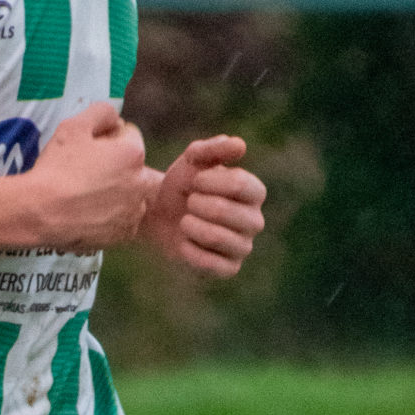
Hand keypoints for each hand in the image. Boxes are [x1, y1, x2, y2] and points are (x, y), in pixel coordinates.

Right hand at [24, 102, 155, 250]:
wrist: (39, 212)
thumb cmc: (56, 168)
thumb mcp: (73, 126)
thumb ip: (100, 112)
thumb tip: (114, 116)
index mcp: (133, 153)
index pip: (129, 135)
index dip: (107, 137)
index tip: (88, 147)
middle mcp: (141, 183)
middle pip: (133, 166)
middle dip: (116, 165)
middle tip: (86, 171)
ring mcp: (133, 212)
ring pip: (130, 194)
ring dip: (116, 191)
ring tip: (85, 194)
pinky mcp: (123, 235)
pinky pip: (122, 220)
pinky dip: (110, 216)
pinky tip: (87, 212)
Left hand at [139, 135, 266, 277]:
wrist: (160, 214)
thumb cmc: (183, 184)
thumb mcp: (192, 160)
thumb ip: (213, 149)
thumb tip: (240, 145)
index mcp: (254, 192)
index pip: (240, 184)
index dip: (210, 181)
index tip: (195, 181)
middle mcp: (255, 220)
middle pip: (227, 212)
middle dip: (197, 204)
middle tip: (189, 202)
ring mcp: (243, 246)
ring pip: (218, 238)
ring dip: (192, 226)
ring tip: (185, 220)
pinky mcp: (229, 268)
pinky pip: (212, 263)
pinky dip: (190, 251)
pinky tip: (184, 242)